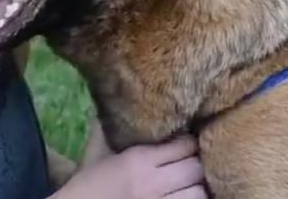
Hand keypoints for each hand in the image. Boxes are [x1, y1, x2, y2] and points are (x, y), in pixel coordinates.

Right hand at [54, 133, 206, 198]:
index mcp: (138, 159)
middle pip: (195, 168)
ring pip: (199, 193)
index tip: (184, 142)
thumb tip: (115, 98)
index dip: (188, 142)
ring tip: (189, 183)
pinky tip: (184, 195)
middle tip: (189, 162)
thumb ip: (108, 125)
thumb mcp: (97, 151)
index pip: (184, 144)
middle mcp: (152, 183)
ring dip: (196, 187)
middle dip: (195, 163)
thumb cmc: (88, 182)